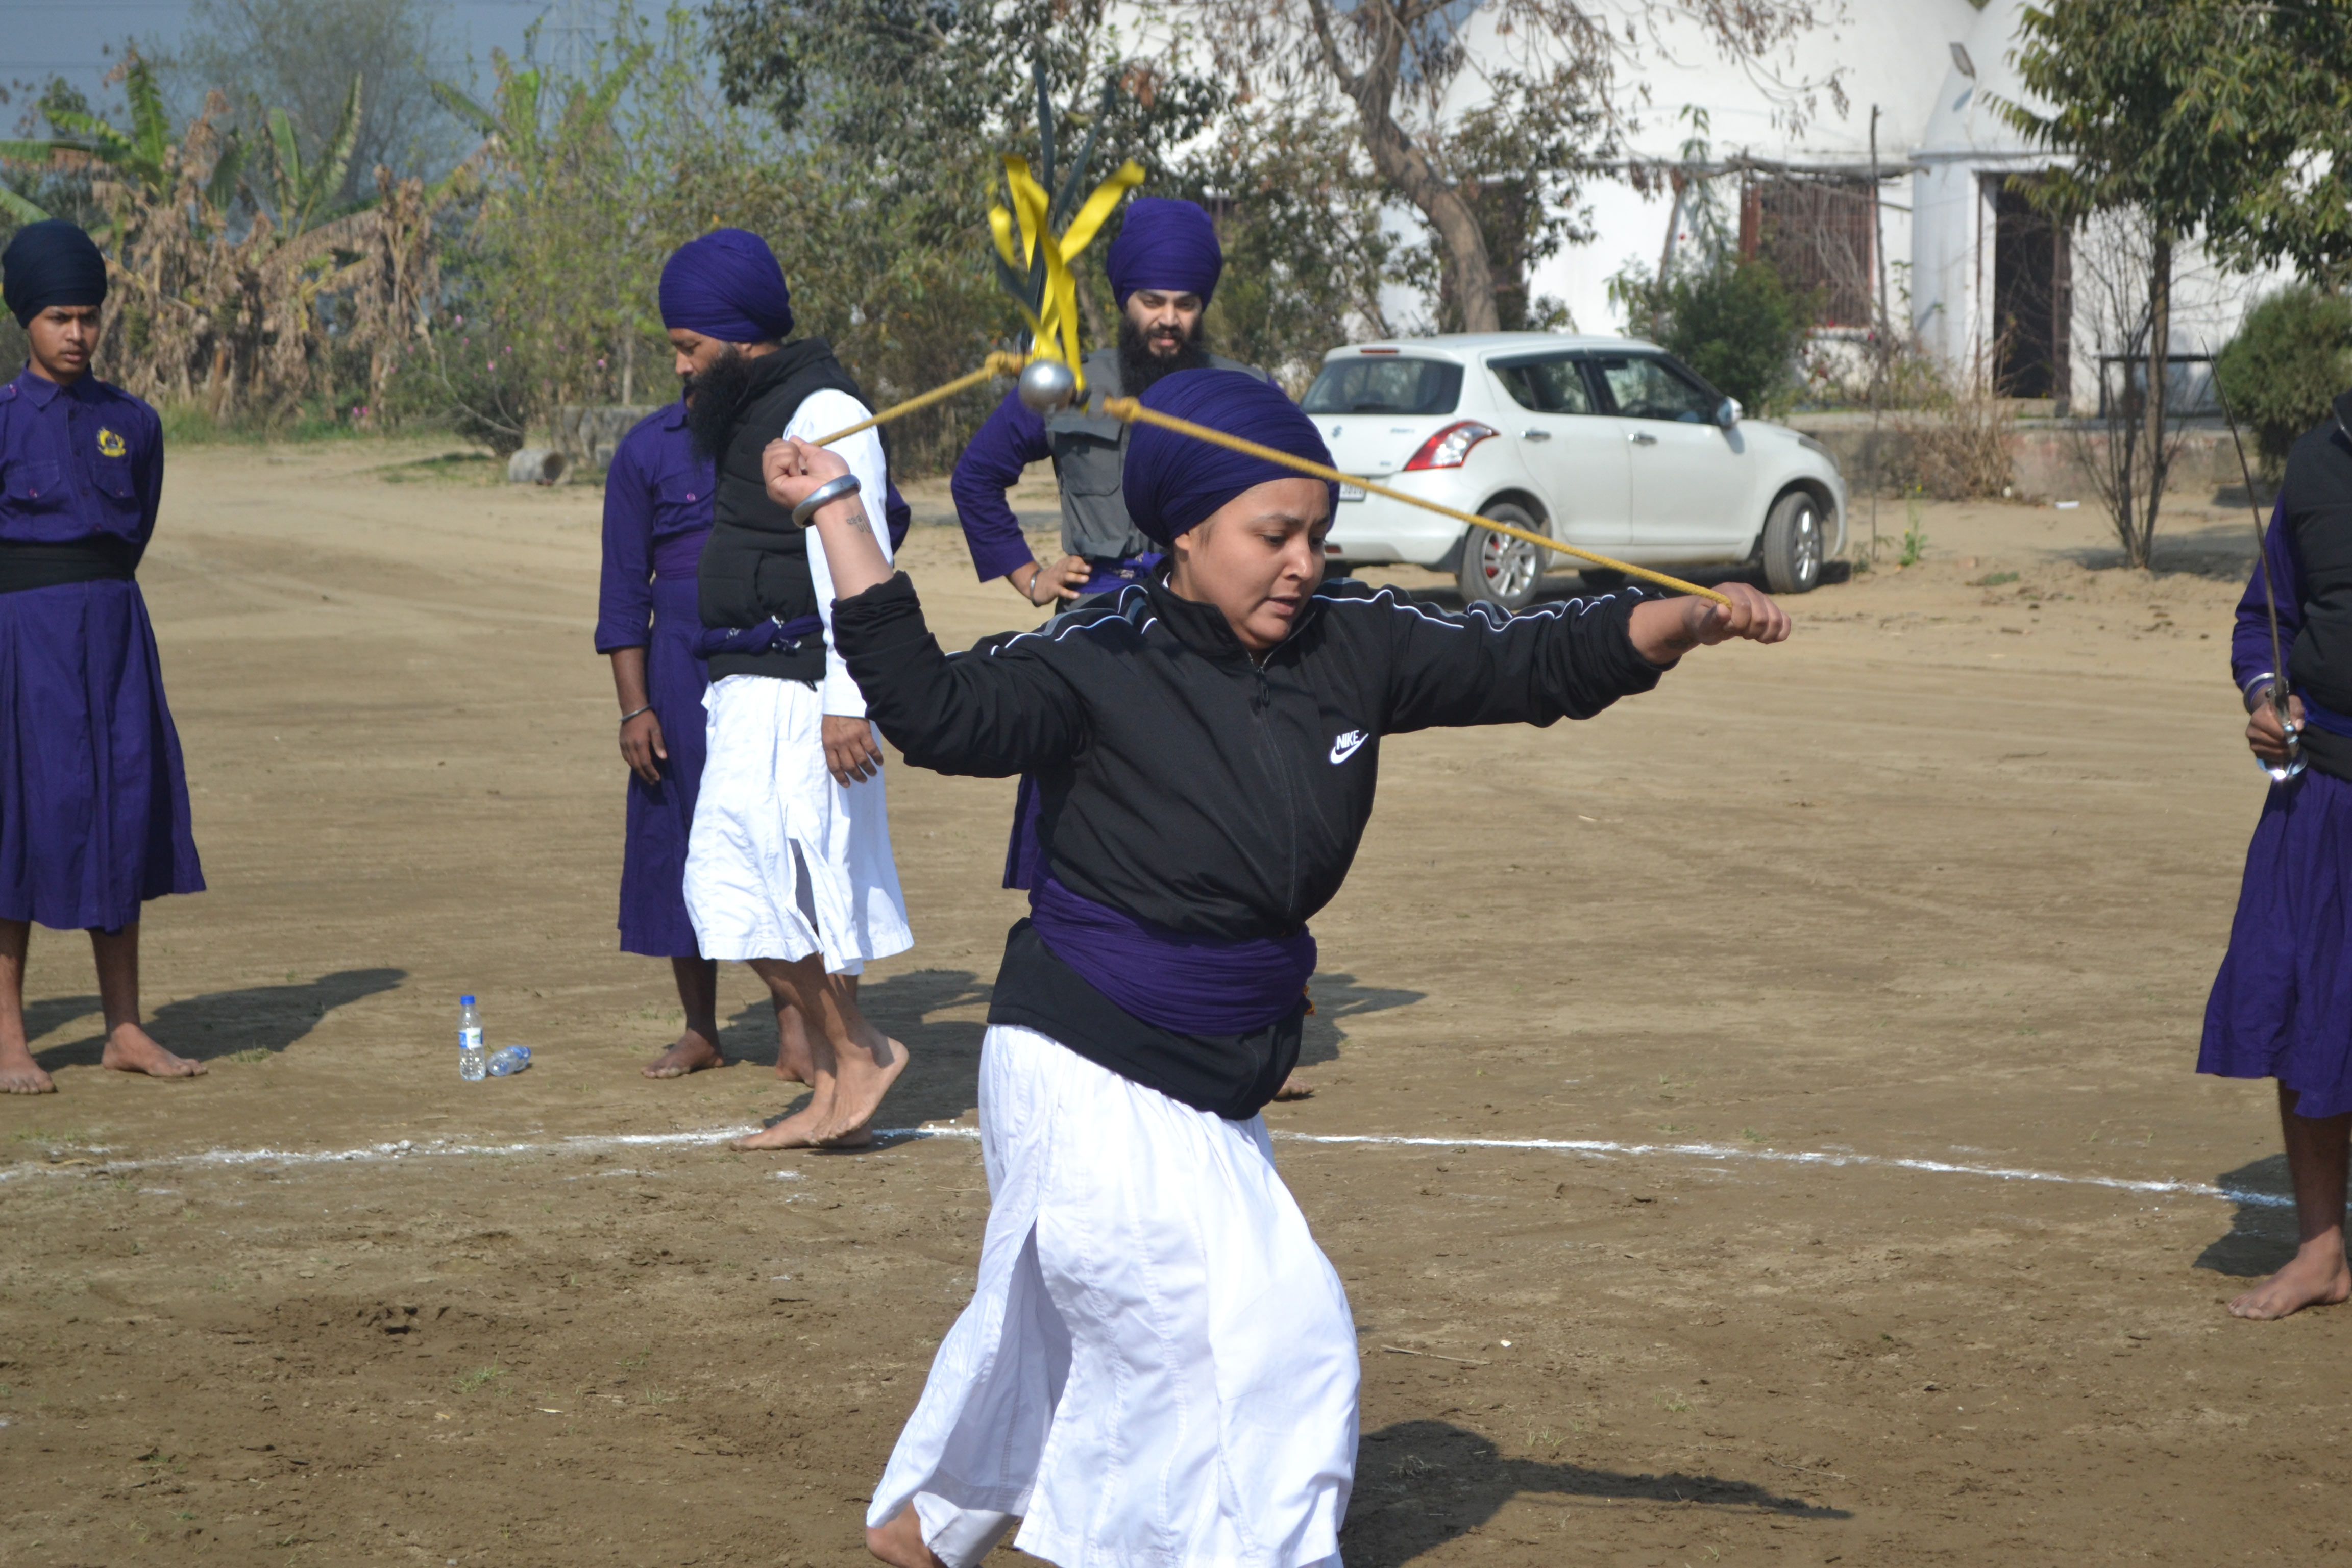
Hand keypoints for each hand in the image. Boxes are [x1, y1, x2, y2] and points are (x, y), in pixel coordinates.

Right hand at [620, 709, 667, 784]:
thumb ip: (659, 744)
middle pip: (637, 766)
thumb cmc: (647, 719)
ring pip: (631, 763)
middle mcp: (630, 746)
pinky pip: (626, 757)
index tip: (657, 779)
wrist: (632, 709)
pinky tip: (638, 766)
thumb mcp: (656, 729)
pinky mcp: (621, 743)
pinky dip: (632, 764)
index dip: (651, 772)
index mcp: (640, 743)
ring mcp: (624, 745)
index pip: (645, 763)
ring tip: (646, 777)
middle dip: (645, 775)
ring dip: (638, 771)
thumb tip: (663, 758)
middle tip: (652, 782)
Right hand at [762, 437, 852, 512]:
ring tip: (802, 470)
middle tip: (804, 464)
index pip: (774, 449)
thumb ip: (803, 447)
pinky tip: (798, 475)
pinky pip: (774, 461)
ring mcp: (773, 483)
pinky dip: (789, 461)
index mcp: (787, 471)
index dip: (788, 445)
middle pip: (770, 449)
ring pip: (770, 453)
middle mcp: (778, 477)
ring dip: (791, 455)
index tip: (803, 456)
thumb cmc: (832, 473)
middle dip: (790, 448)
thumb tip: (792, 439)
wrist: (835, 489)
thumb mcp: (817, 453)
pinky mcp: (773, 486)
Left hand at [823, 714, 883, 785]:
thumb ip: (831, 747)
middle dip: (857, 776)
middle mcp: (840, 744)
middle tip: (863, 780)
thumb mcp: (826, 733)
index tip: (847, 784)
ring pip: (862, 760)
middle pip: (850, 766)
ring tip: (873, 774)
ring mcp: (853, 739)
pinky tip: (880, 762)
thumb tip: (839, 763)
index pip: (834, 766)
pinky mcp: (864, 733)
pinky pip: (872, 749)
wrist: (842, 700)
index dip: (841, 778)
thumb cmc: (832, 717)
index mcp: (828, 744)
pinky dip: (877, 758)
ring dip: (868, 770)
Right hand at [1023, 554, 1092, 604]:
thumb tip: (1092, 567)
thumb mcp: (1063, 570)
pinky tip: (1076, 595)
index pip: (1072, 559)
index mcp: (1063, 564)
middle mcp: (1059, 569)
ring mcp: (1055, 579)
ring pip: (1066, 577)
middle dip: (1080, 566)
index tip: (1092, 562)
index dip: (1081, 560)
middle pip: (1069, 566)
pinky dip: (1069, 593)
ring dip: (1076, 577)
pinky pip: (1061, 591)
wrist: (1034, 585)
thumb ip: (1074, 568)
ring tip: (1086, 579)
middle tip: (1090, 568)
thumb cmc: (1054, 578)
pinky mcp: (1052, 589)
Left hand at [1627, 581, 1790, 662]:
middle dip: (1749, 631)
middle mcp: (1749, 590)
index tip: (1726, 628)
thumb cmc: (1701, 621)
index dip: (1737, 624)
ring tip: (1749, 635)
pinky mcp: (1770, 609)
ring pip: (1777, 620)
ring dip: (1764, 634)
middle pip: (1762, 616)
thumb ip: (1710, 619)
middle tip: (1737, 632)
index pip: (1744, 607)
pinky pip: (1785, 621)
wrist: (1707, 619)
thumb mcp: (1700, 624)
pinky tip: (1764, 638)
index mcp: (1730, 590)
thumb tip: (1723, 610)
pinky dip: (1779, 634)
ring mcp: (1762, 599)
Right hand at [2248, 689, 2304, 765]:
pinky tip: (2284, 750)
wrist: (2267, 712)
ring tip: (2291, 745)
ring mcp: (2252, 742)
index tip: (2297, 732)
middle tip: (2296, 740)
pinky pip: (2269, 757)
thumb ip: (2296, 712)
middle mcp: (2251, 731)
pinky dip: (2280, 756)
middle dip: (2288, 743)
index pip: (2278, 731)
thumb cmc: (2281, 708)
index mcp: (2258, 717)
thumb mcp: (2291, 704)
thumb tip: (2298, 727)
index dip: (2290, 733)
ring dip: (2285, 751)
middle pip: (2276, 743)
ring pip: (2273, 751)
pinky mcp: (2255, 751)